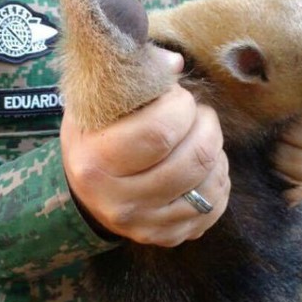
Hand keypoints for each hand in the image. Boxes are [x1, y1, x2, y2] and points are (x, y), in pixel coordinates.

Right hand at [60, 48, 229, 246]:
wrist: (83, 194)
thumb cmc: (94, 139)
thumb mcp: (96, 104)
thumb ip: (131, 77)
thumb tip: (174, 63)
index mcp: (96, 161)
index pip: (161, 131)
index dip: (182, 106)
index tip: (177, 97)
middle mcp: (119, 201)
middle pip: (195, 159)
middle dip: (208, 126)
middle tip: (198, 115)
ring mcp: (145, 225)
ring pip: (210, 186)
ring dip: (217, 154)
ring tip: (201, 139)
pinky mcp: (166, 238)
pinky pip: (213, 209)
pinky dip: (218, 182)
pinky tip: (203, 169)